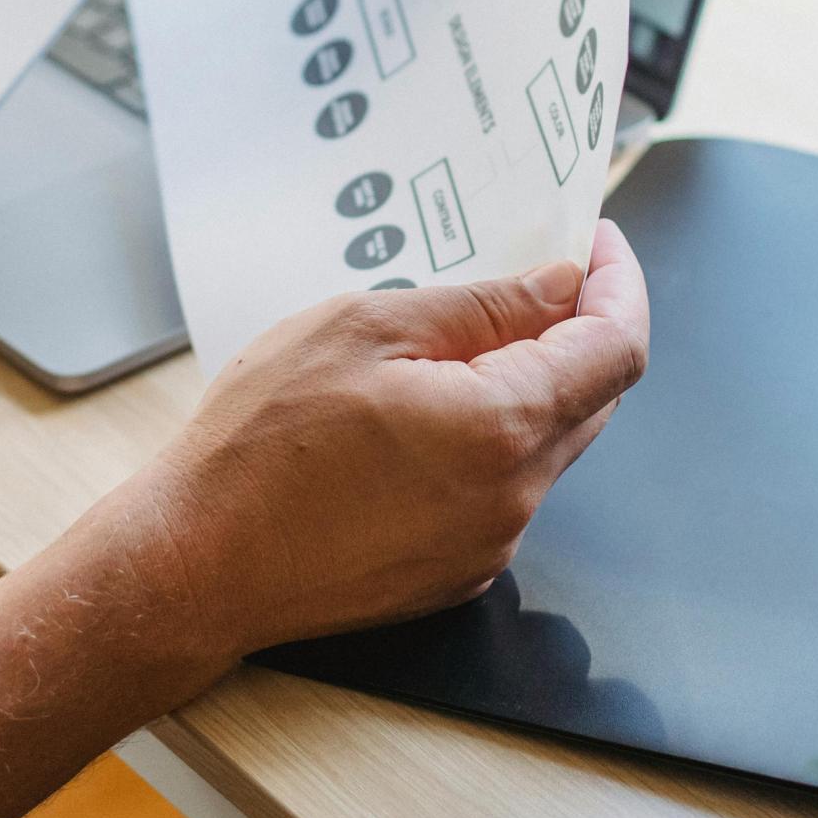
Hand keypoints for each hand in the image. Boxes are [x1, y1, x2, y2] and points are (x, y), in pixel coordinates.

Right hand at [124, 219, 648, 662]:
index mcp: (503, 427)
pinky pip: (499, 492)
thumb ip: (481, 305)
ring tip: (447, 344)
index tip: (599, 244)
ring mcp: (486, 546)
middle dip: (577, 330)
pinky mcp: (453, 574)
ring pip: (543, 446)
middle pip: (592, 398)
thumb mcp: (365, 328)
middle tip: (531, 274)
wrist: (197, 563)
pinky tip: (416, 416)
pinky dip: (485, 442)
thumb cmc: (260, 444)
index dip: (620, 286)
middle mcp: (513, 498)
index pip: (617, 349)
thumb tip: (559, 286)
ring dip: (523, 386)